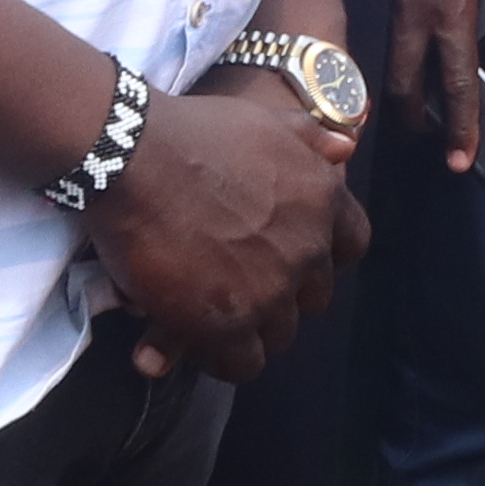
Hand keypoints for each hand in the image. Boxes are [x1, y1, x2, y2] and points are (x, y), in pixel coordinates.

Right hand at [86, 87, 348, 379]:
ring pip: (279, 334)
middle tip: (237, 280)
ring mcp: (271, 291)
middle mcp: (307, 248)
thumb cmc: (191, 133)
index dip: (322, 254)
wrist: (131, 157)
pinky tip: (196, 341)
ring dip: (250, 326)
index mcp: (322, 197)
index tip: (291, 253)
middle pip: (313, 297)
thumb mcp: (264, 121)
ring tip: (211, 312)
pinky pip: (244, 364)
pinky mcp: (228, 324)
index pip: (352, 245)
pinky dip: (223, 358)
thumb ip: (310, 137)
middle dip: (282, 292)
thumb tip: (347, 149)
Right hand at [386, 0, 484, 171]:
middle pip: (406, 88)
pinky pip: (382, 35)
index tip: (463, 159)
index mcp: (452, 4)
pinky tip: (404, 58)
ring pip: (387, 65)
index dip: (462, 125)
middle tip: (432, 141)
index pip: (458, 80)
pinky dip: (391, 56)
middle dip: (416, 123)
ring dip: (401, 94)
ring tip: (417, 109)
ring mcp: (388, 0)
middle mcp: (414, 12)